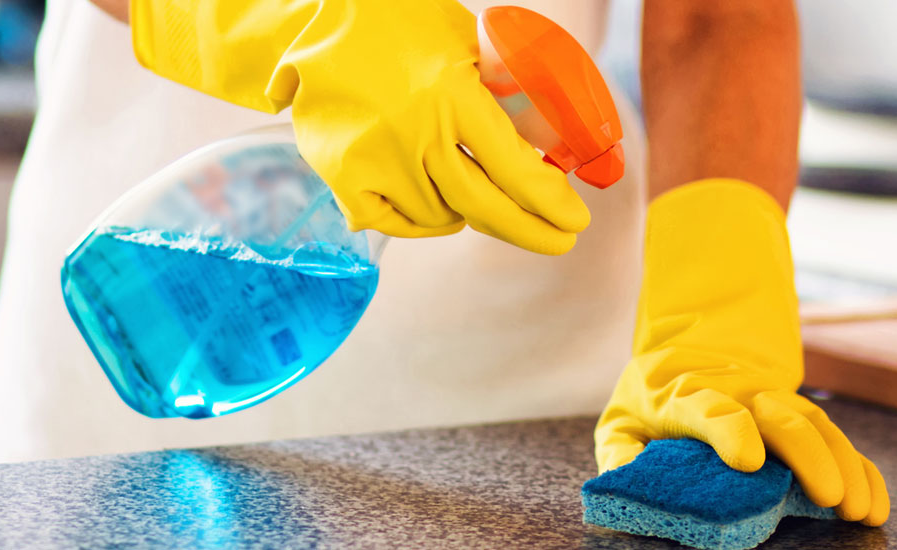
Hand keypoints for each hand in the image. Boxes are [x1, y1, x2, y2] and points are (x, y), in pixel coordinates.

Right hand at [129, 0, 589, 254]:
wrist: (320, 14)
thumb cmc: (407, 24)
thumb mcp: (470, 44)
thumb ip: (509, 93)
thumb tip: (554, 145)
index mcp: (451, 92)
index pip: (513, 167)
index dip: (549, 202)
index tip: (575, 221)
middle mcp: (411, 132)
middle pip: (482, 206)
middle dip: (529, 229)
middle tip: (557, 240)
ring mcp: (371, 159)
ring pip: (439, 218)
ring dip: (467, 213)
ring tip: (474, 191)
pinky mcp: (341, 175)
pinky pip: (392, 224)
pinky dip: (419, 221)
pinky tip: (431, 203)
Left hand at [593, 179, 888, 525]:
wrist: (688, 356)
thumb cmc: (652, 404)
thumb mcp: (622, 425)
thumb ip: (621, 454)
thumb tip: (631, 476)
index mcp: (684, 395)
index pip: (709, 406)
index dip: (730, 430)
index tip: (748, 462)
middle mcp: (738, 395)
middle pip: (779, 416)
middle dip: (807, 454)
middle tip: (827, 496)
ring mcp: (774, 403)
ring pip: (816, 424)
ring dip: (843, 464)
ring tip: (858, 509)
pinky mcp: (799, 419)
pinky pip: (836, 441)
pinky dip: (862, 470)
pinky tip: (875, 503)